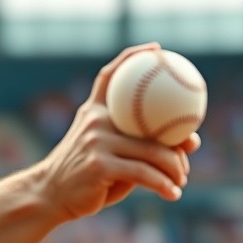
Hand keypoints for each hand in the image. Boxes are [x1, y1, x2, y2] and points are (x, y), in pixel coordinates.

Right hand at [37, 42, 198, 221]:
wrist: (50, 194)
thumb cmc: (86, 177)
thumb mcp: (108, 154)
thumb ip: (138, 146)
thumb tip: (189, 144)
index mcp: (93, 112)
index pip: (109, 77)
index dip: (131, 56)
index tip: (154, 48)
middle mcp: (94, 121)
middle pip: (149, 124)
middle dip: (178, 139)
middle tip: (192, 149)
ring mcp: (96, 142)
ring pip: (152, 151)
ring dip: (174, 169)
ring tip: (182, 181)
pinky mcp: (99, 165)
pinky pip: (143, 172)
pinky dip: (163, 185)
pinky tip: (173, 194)